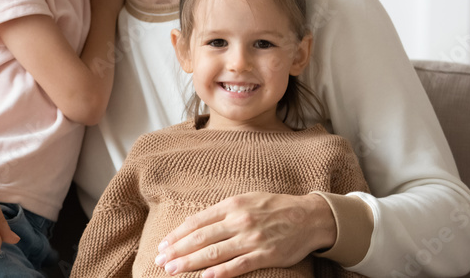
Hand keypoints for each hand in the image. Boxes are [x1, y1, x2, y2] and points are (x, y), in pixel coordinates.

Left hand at [154, 192, 335, 276]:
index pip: (197, 221)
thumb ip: (222, 212)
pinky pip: (239, 265)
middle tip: (160, 260)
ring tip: (173, 269)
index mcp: (232, 205)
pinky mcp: (266, 254)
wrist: (309, 216)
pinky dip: (221, 272)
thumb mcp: (246, 200)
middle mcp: (239, 220)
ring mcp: (252, 238)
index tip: (163, 245)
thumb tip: (196, 224)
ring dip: (190, 262)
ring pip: (214, 252)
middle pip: (200, 237)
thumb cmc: (274, 207)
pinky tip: (206, 277)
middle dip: (177, 250)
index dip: (177, 234)